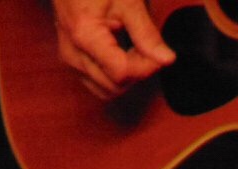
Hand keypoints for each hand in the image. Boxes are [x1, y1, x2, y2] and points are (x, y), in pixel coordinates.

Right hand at [52, 0, 176, 98]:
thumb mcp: (128, 2)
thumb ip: (147, 34)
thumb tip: (166, 59)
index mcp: (85, 36)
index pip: (122, 72)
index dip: (146, 67)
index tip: (158, 53)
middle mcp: (73, 54)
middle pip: (115, 85)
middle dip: (137, 72)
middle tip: (147, 48)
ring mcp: (70, 60)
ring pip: (107, 90)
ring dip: (127, 77)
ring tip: (134, 50)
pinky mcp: (72, 62)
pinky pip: (98, 83)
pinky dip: (115, 76)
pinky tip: (123, 55)